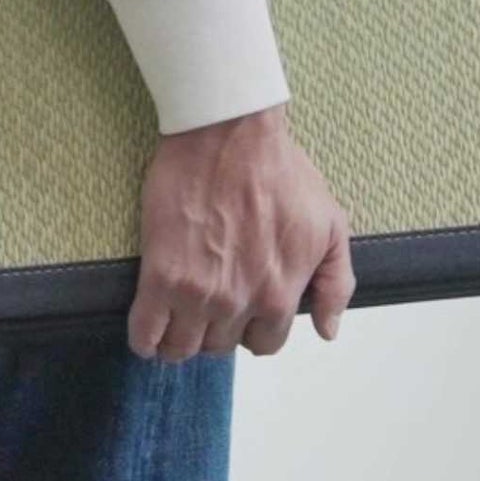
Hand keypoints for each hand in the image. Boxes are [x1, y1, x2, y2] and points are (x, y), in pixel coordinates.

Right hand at [127, 102, 354, 362]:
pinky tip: (147, 332)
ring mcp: (197, 293)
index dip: (252, 328)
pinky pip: (146, 332)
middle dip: (215, 331)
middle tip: (207, 303)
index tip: (241, 310)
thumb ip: (335, 283)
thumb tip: (327, 330)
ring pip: (182, 347)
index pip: (264, 343)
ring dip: (178, 341)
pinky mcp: (160, 276)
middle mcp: (239, 302)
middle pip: (220, 346)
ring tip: (174, 321)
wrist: (230, 133)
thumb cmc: (280, 170)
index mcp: (280, 293)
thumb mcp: (329, 224)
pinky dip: (144, 340)